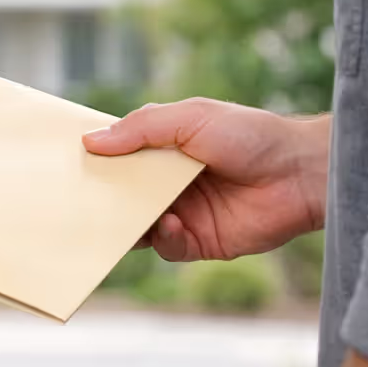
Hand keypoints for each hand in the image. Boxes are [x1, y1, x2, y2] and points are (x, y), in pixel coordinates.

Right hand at [83, 99, 331, 261]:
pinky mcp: (202, 242)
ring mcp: (185, 214)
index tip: (67, 166)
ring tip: (118, 218)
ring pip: (139, 226)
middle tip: (75, 202)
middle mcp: (170, 184)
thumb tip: (91, 141)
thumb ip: (141, 128)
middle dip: (101, 199)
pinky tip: (171, 224)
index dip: (97, 162)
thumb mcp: (191, 118)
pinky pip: (168, 248)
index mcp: (165, 150)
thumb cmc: (251, 134)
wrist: (300, 171)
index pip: (120, 158)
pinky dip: (163, 239)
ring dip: (126, 224)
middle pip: (123, 196)